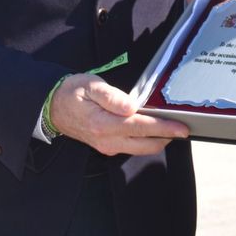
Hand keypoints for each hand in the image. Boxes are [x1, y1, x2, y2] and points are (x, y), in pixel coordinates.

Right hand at [48, 73, 189, 155]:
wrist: (52, 107)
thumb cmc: (72, 93)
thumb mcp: (91, 86)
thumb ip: (112, 97)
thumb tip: (132, 106)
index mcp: (104, 124)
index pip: (142, 128)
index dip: (164, 128)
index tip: (182, 128)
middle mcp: (107, 140)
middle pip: (146, 145)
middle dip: (167, 138)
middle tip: (183, 127)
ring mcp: (107, 146)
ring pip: (140, 149)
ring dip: (158, 140)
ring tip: (172, 127)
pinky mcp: (107, 146)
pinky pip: (132, 147)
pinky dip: (146, 140)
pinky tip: (152, 129)